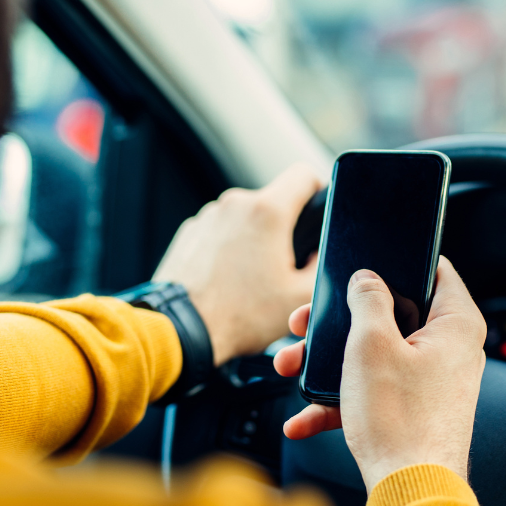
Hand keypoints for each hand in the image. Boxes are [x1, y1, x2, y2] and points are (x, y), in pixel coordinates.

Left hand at [154, 164, 321, 365]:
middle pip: (272, 202)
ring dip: (253, 240)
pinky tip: (228, 280)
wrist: (183, 330)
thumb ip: (322, 265)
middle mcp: (234, 205)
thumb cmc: (239, 315)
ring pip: (245, 218)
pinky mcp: (189, 233)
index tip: (316, 212)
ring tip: (250, 279)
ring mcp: (207, 217)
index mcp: (266, 212)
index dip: (318, 190)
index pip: (304, 175)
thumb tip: (320, 252)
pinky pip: (220, 232)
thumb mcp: (300, 296)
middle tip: (283, 266)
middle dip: (283, 229)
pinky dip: (228, 249)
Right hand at [274, 257, 486, 491]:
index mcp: (456, 323)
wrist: (409, 493)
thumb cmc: (401, 422)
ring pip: (374, 355)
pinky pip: (373, 393)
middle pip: (391, 314)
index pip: (434, 269)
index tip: (362, 265)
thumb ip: (367, 300)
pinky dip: (338, 401)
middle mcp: (450, 350)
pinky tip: (302, 418)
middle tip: (305, 324)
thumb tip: (366, 280)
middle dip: (339, 322)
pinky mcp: (413, 411)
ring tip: (290, 368)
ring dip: (328, 363)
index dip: (396, 262)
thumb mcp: (372, 345)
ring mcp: (431, 382)